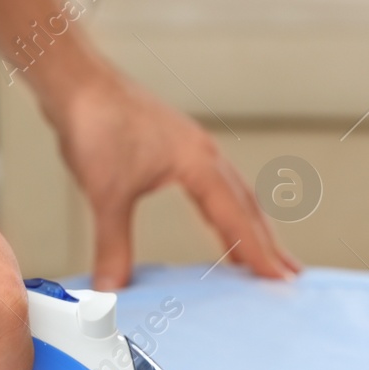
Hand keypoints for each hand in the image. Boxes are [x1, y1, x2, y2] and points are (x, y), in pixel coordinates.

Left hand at [41, 63, 300, 290]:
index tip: (279, 279)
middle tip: (290, 273)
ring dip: (251, 224)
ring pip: (234, 193)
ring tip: (262, 253)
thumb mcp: (107, 195)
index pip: (238, 219)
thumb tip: (111, 286)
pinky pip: (215, 183)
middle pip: (248, 206)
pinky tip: (220, 217)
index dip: (259, 253)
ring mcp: (192, 147)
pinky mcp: (176, 145)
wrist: (79, 83)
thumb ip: (113, 244)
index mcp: (200, 164)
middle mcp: (205, 154)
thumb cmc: (97, 124)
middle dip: (269, 242)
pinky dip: (226, 207)